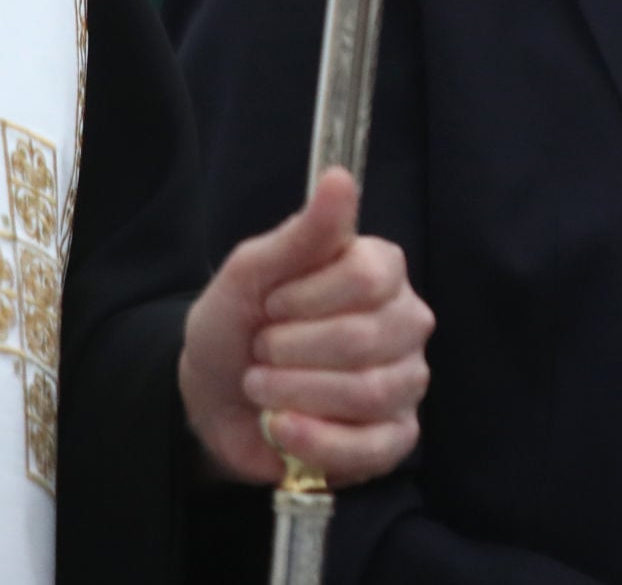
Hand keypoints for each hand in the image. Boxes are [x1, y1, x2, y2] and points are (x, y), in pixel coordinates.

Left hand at [179, 168, 433, 486]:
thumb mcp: (252, 272)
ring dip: (296, 393)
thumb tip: (340, 177)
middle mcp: (406, 322)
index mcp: (380, 271)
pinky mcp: (394, 438)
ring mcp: (406, 382)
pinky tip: (281, 429)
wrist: (215, 398)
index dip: (307, 297)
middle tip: (261, 351)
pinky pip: (374, 446)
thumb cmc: (238, 325)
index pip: (369, 277)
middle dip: (292, 351)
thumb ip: (302, 233)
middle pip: (368, 337)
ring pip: (371, 392)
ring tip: (262, 389)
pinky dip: (318, 440)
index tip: (270, 305)